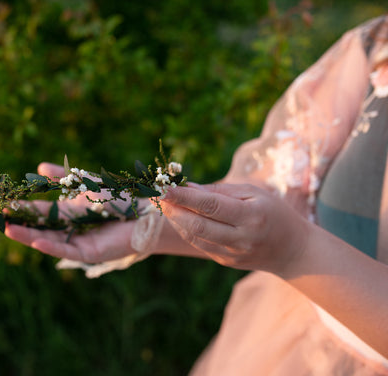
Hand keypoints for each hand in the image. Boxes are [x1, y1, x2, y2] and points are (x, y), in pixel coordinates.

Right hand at [5, 162, 139, 262]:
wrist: (148, 212)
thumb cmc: (122, 198)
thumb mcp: (87, 184)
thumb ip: (64, 178)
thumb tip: (40, 166)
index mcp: (69, 213)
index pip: (40, 212)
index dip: (23, 208)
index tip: (4, 203)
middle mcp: (71, 229)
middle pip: (39, 227)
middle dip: (19, 223)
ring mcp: (79, 241)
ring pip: (48, 240)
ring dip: (28, 235)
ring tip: (7, 229)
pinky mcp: (90, 252)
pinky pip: (66, 250)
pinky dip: (50, 246)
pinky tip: (35, 240)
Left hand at [160, 183, 308, 273]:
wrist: (293, 250)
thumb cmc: (274, 212)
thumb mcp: (254, 193)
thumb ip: (220, 191)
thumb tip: (188, 187)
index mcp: (252, 217)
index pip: (211, 206)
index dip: (184, 197)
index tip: (164, 187)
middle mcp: (241, 238)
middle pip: (198, 225)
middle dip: (173, 210)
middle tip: (156, 195)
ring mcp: (232, 254)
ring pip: (195, 237)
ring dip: (175, 220)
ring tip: (162, 204)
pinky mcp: (225, 262)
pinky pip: (199, 244)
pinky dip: (185, 229)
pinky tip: (176, 217)